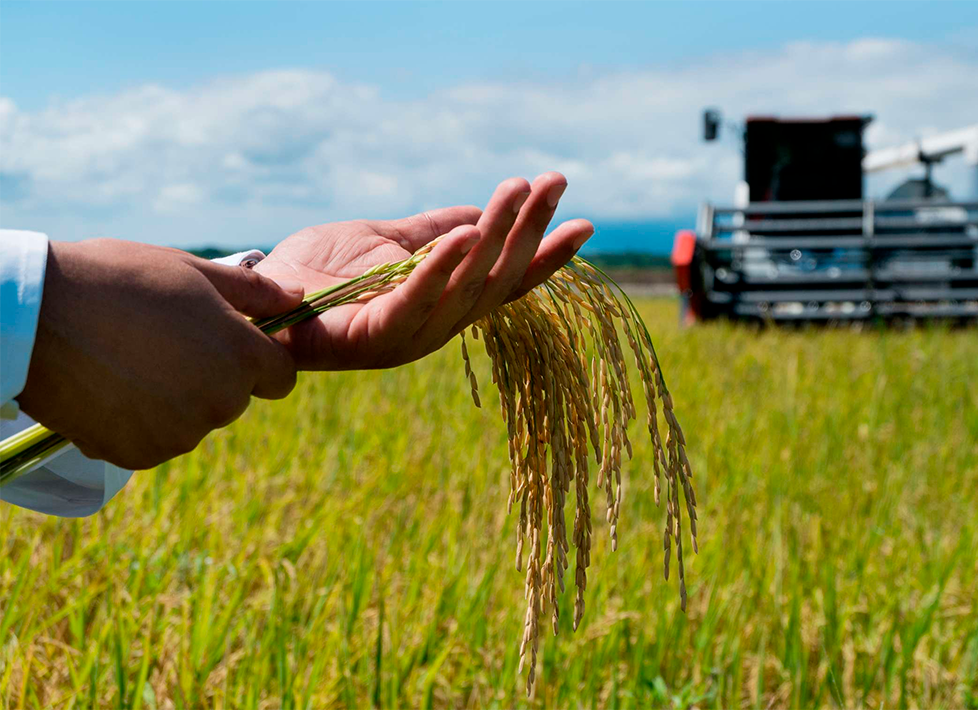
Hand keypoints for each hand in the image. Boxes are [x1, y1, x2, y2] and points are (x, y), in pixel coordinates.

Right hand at [17, 239, 302, 468]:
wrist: (34, 318)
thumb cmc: (118, 281)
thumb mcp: (193, 272)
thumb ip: (253, 293)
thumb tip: (296, 297)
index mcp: (241, 358)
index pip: (281, 377)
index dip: (259, 359)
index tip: (226, 341)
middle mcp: (219, 404)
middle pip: (234, 398)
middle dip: (212, 375)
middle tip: (163, 341)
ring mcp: (178, 435)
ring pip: (193, 421)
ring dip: (174, 399)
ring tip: (130, 360)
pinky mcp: (137, 456)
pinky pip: (153, 441)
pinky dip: (138, 421)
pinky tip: (110, 386)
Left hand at [253, 172, 593, 369]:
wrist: (257, 298)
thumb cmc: (320, 271)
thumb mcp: (388, 241)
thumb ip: (433, 232)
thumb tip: (482, 213)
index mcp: (444, 306)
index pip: (508, 281)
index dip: (546, 254)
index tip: (583, 221)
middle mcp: (435, 327)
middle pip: (498, 279)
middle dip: (529, 230)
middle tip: (553, 184)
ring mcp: (408, 337)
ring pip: (467, 285)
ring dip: (497, 235)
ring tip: (518, 191)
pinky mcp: (375, 337)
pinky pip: (419, 300)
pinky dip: (445, 268)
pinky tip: (470, 233)